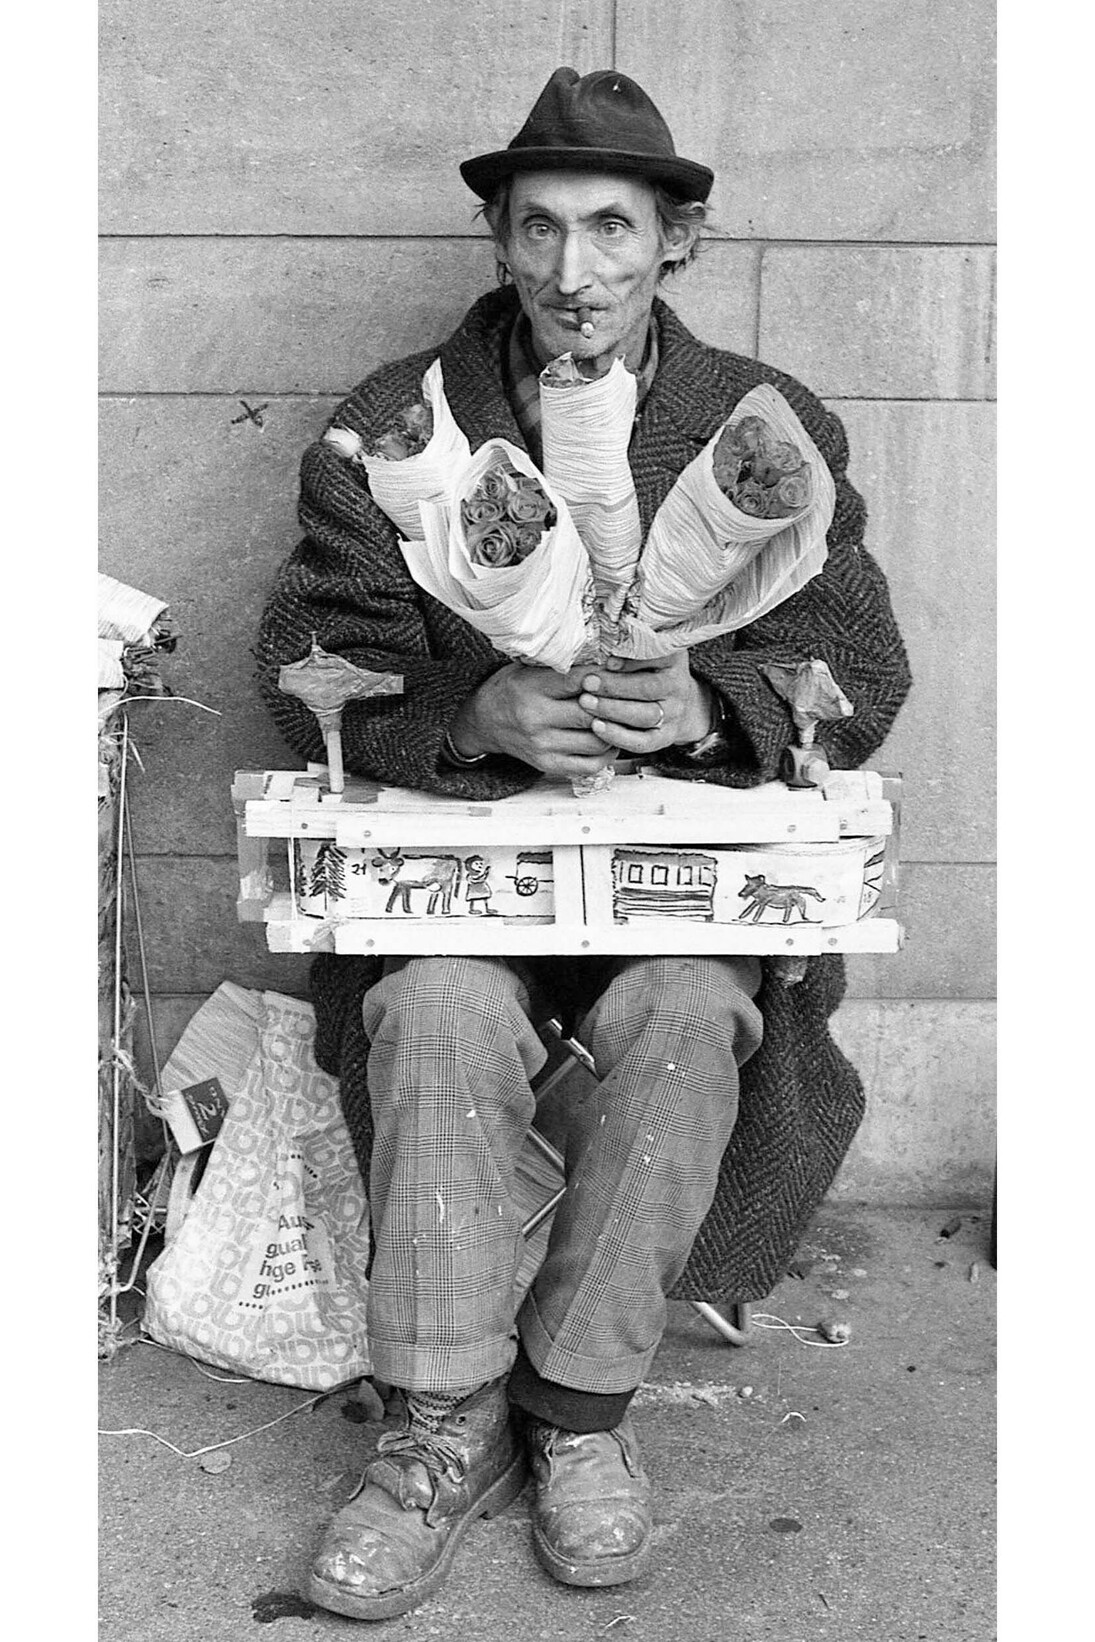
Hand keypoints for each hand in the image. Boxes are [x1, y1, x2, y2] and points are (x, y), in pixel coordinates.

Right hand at [450, 663, 616, 780]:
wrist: (485, 720)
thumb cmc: (513, 688)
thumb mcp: (530, 667)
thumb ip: (563, 665)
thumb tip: (607, 661)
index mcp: (531, 690)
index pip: (578, 681)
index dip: (603, 676)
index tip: (616, 671)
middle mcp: (535, 720)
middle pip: (591, 714)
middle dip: (614, 705)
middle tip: (627, 696)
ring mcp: (542, 746)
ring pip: (596, 742)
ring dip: (614, 730)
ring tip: (620, 718)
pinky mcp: (548, 765)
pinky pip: (589, 765)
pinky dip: (607, 753)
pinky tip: (610, 739)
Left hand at [575, 651, 712, 754]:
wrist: (677, 702)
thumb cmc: (649, 671)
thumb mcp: (646, 652)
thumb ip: (626, 649)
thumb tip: (594, 646)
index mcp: (673, 659)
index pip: (656, 657)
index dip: (630, 660)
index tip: (606, 661)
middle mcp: (677, 686)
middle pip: (648, 688)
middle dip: (614, 686)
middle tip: (587, 683)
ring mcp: (674, 714)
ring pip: (645, 715)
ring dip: (613, 710)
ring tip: (585, 703)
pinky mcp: (665, 737)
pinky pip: (644, 742)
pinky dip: (620, 736)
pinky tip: (597, 727)